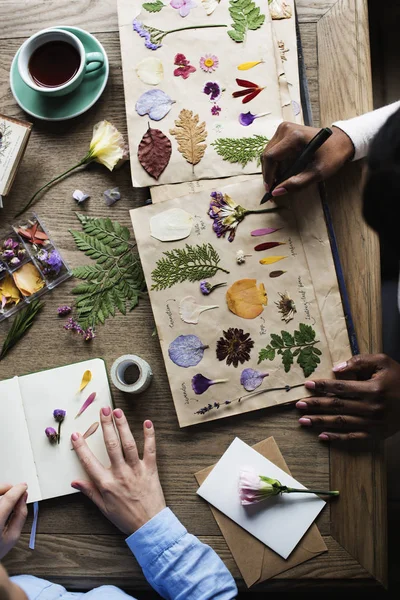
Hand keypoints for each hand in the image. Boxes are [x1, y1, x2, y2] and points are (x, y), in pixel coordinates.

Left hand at [0, 483, 27, 558]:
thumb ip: (21, 516)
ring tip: (8, 496)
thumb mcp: (13, 536)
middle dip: (8, 488)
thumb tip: (23, 499)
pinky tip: (1, 501)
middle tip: (16, 489)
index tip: (24, 487)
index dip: (18, 490)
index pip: (8, 500)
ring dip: (2, 491)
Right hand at [71, 408, 165, 534]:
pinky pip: (150, 450)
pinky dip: (149, 436)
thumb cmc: (125, 517)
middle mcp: (120, 474)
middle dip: (106, 426)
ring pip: (128, 444)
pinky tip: (147, 423)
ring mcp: (136, 470)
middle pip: (111, 445)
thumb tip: (75, 482)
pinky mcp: (150, 469)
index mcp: (106, 484)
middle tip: (102, 410)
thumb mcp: (103, 508)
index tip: (76, 435)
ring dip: (123, 426)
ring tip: (118, 412)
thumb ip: (90, 492)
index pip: (89, 462)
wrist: (149, 526)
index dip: (81, 447)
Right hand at [261, 122, 353, 195]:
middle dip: (269, 173)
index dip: (268, 175)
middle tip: (273, 189)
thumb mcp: (317, 173)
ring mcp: (284, 128)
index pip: (271, 157)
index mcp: (294, 137)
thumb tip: (276, 192)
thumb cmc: (332, 155)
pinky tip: (281, 172)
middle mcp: (285, 129)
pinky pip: (274, 149)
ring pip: (268, 152)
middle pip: (267, 154)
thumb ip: (297, 184)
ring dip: (271, 169)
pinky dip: (275, 163)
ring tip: (277, 182)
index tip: (270, 189)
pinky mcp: (285, 131)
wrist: (341, 141)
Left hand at [296, 354, 399, 440]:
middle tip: (298, 405)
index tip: (307, 385)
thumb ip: (359, 362)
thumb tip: (335, 369)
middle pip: (337, 406)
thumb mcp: (383, 362)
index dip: (322, 386)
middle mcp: (371, 408)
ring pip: (341, 423)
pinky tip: (322, 436)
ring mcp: (373, 424)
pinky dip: (337, 438)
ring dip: (320, 422)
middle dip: (316, 405)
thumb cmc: (399, 378)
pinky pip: (353, 438)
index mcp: (372, 389)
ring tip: (303, 421)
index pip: (341, 388)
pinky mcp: (376, 434)